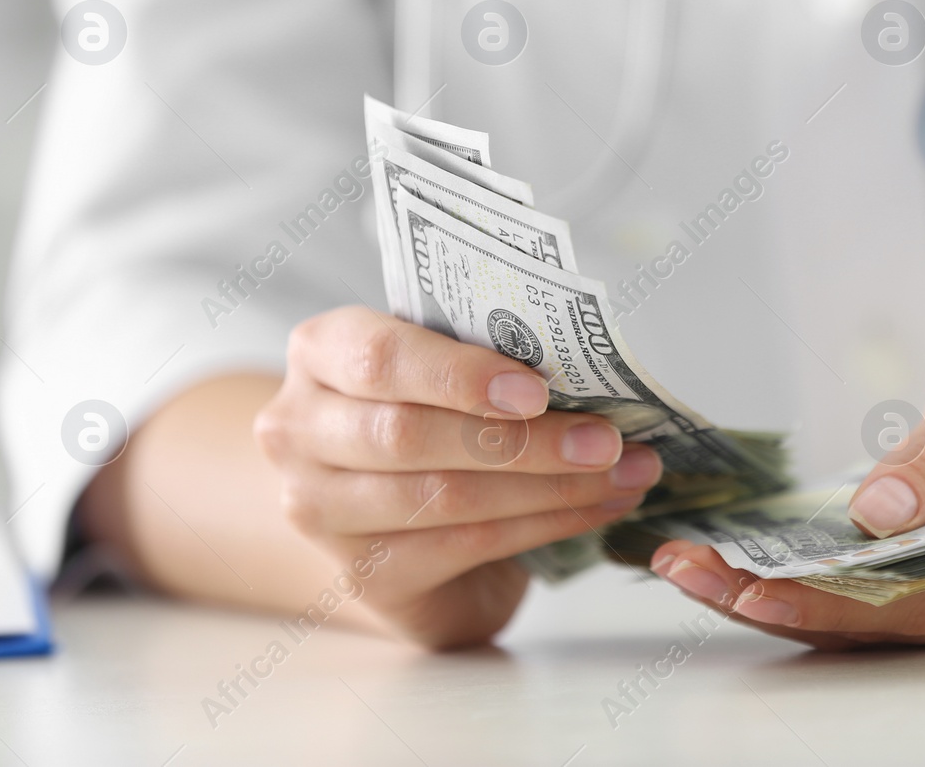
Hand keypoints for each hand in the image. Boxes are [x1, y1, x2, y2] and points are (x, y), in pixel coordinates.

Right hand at [254, 305, 662, 648]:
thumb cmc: (425, 411)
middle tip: (608, 439)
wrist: (381, 505)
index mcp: (320, 351)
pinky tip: (599, 507)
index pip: (381, 358)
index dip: (459, 375)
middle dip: (525, 441)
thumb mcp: (438, 367)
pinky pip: (466, 544)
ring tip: (623, 473)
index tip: (537, 390)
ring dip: (550, 488)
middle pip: (412, 436)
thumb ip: (483, 357)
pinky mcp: (366, 573)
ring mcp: (322, 510)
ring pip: (446, 497)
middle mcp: (300, 430)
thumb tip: (591, 368)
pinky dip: (545, 524)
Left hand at [651, 314, 924, 648]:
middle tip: (686, 569)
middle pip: (887, 620)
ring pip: (872, 621)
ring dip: (780, 598)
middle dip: (782, 600)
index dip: (835, 598)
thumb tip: (876, 514)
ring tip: (690, 568)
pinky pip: (875, 602)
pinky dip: (806, 586)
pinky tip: (737, 567)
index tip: (751, 586)